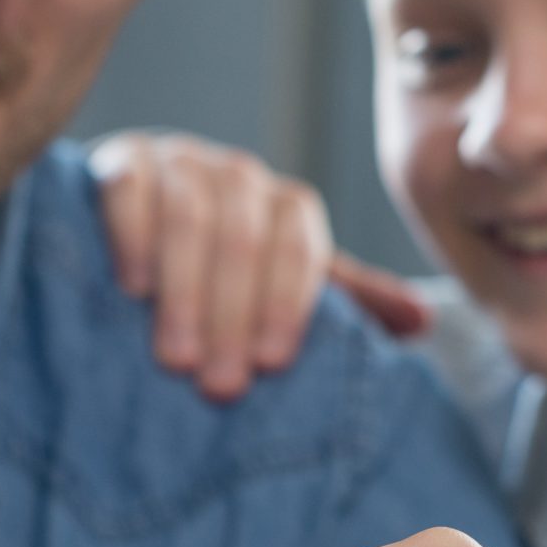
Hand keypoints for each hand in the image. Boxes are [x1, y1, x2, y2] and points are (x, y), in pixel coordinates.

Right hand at [90, 130, 430, 400]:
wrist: (135, 229)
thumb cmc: (221, 276)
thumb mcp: (284, 289)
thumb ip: (347, 301)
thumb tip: (423, 321)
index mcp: (286, 206)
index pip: (299, 245)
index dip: (287, 304)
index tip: (272, 364)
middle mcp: (237, 175)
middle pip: (244, 237)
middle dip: (234, 317)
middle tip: (220, 386)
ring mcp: (178, 161)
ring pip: (190, 216)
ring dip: (185, 293)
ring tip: (176, 359)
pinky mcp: (122, 160)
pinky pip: (130, 189)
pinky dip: (134, 236)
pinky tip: (133, 289)